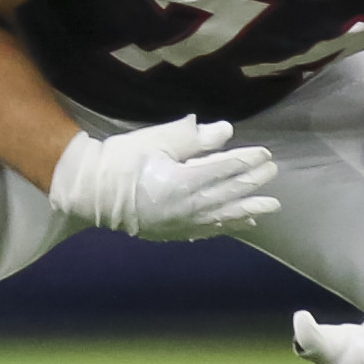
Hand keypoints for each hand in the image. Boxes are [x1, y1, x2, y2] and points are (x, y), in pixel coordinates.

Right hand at [48, 116, 278, 240]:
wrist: (90, 191)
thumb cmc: (121, 159)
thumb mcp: (157, 141)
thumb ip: (193, 138)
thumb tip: (226, 132)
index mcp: (184, 181)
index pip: (225, 169)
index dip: (247, 161)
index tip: (265, 154)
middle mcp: (188, 206)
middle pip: (228, 193)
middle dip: (253, 183)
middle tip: (273, 173)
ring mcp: (181, 222)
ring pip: (223, 216)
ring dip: (248, 208)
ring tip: (271, 206)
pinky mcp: (173, 231)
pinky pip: (208, 230)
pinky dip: (228, 225)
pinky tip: (242, 222)